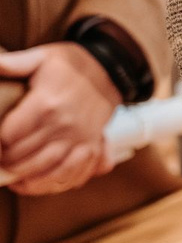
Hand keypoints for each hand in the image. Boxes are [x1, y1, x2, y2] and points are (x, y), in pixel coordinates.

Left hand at [0, 43, 118, 195]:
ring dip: (25, 178)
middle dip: (6, 162)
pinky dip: (53, 185)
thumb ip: (12, 63)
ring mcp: (81, 138)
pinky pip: (73, 174)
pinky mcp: (92, 147)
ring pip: (47, 170)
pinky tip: (35, 184)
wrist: (110, 71)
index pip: (10, 135)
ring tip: (12, 176)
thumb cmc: (71, 66)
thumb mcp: (41, 57)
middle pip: (25, 155)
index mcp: (47, 103)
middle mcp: (65, 124)